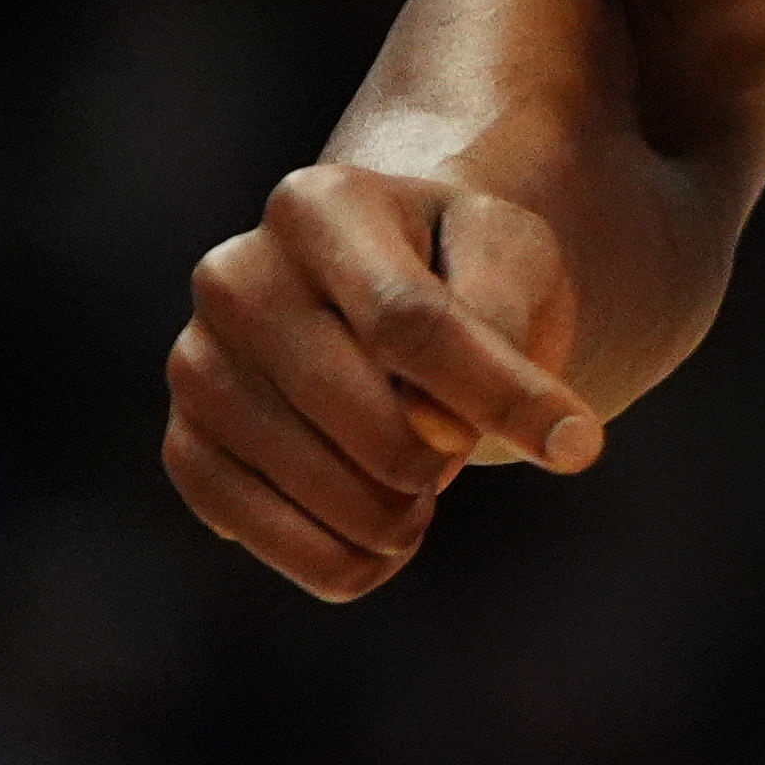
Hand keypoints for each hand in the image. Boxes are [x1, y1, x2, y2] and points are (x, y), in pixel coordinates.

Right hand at [159, 162, 606, 600]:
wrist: (383, 293)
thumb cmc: (459, 268)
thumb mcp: (509, 256)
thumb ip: (498, 322)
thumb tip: (447, 434)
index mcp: (317, 205)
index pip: (413, 323)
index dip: (501, 396)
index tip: (581, 446)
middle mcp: (234, 275)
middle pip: (373, 419)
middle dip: (447, 459)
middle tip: (463, 452)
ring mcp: (197, 363)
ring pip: (323, 487)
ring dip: (399, 517)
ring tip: (420, 488)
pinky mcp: (184, 443)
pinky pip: (260, 533)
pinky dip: (339, 560)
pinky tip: (380, 539)